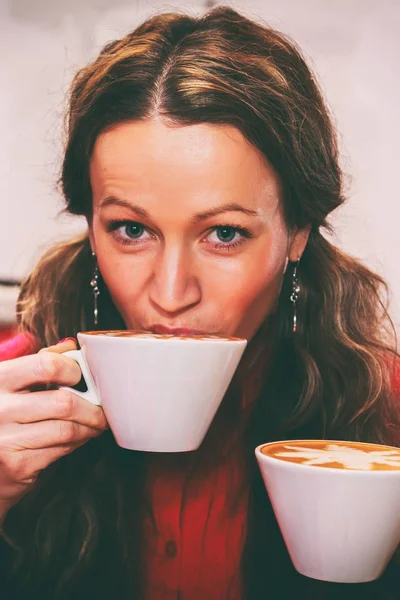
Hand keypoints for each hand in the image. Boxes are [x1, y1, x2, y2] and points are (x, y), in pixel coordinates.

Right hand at [0, 338, 107, 520]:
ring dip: (89, 426)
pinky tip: (77, 438)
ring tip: (95, 423)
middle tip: (101, 408)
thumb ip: (38, 363)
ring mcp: (6, 439)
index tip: (82, 377)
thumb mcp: (11, 383)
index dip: (73, 370)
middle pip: (64, 402)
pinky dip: (77, 443)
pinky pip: (62, 450)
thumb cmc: (3, 416)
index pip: (46, 365)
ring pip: (68, 429)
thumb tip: (70, 346)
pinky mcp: (18, 466)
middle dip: (92, 407)